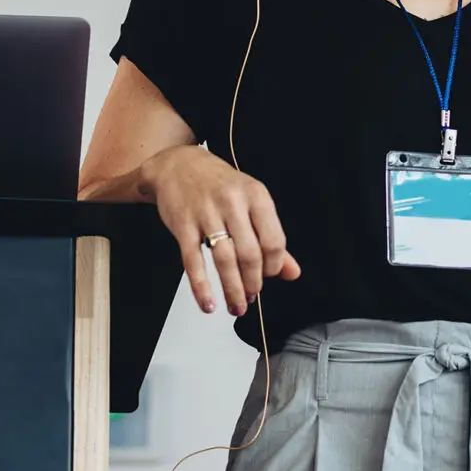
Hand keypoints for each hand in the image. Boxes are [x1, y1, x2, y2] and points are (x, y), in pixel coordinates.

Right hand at [143, 145, 300, 315]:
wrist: (177, 165)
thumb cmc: (218, 185)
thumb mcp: (251, 202)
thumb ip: (271, 237)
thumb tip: (292, 272)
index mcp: (256, 195)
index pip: (274, 240)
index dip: (274, 266)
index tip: (270, 277)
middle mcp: (232, 202)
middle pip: (250, 253)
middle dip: (253, 283)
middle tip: (252, 296)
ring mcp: (206, 213)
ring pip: (225, 260)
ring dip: (232, 289)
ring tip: (236, 305)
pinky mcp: (183, 224)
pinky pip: (193, 261)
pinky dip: (201, 287)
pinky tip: (208, 302)